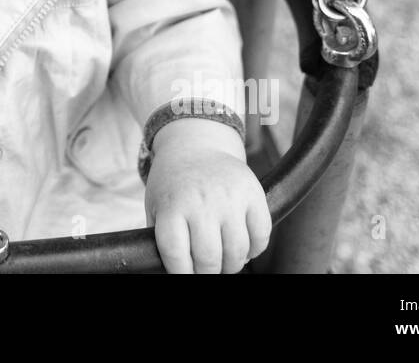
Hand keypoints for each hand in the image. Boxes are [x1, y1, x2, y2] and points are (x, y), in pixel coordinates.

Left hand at [143, 118, 270, 273]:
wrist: (195, 146)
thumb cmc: (173, 185)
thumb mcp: (156, 207)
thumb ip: (160, 238)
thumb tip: (168, 268)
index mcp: (171, 206)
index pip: (176, 255)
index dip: (181, 272)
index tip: (184, 272)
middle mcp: (200, 201)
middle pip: (209, 259)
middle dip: (207, 272)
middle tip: (205, 269)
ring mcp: (229, 196)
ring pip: (237, 252)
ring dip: (231, 265)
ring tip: (223, 260)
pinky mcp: (253, 192)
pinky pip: (262, 235)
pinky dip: (255, 250)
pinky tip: (242, 246)